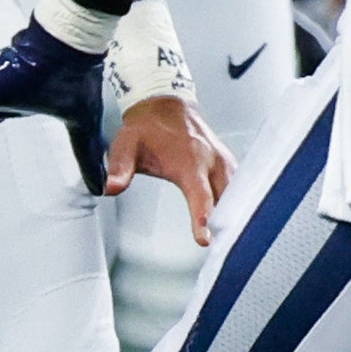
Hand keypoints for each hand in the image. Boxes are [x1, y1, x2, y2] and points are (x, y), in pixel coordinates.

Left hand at [106, 94, 231, 243]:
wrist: (164, 104)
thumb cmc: (147, 127)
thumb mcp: (126, 145)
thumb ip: (120, 168)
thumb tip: (111, 187)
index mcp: (189, 160)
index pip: (199, 195)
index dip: (203, 217)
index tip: (206, 237)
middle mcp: (211, 161)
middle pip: (226, 199)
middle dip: (226, 223)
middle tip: (225, 248)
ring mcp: (223, 160)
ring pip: (237, 194)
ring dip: (235, 215)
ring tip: (233, 241)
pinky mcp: (227, 162)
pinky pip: (239, 186)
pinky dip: (239, 204)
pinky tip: (235, 221)